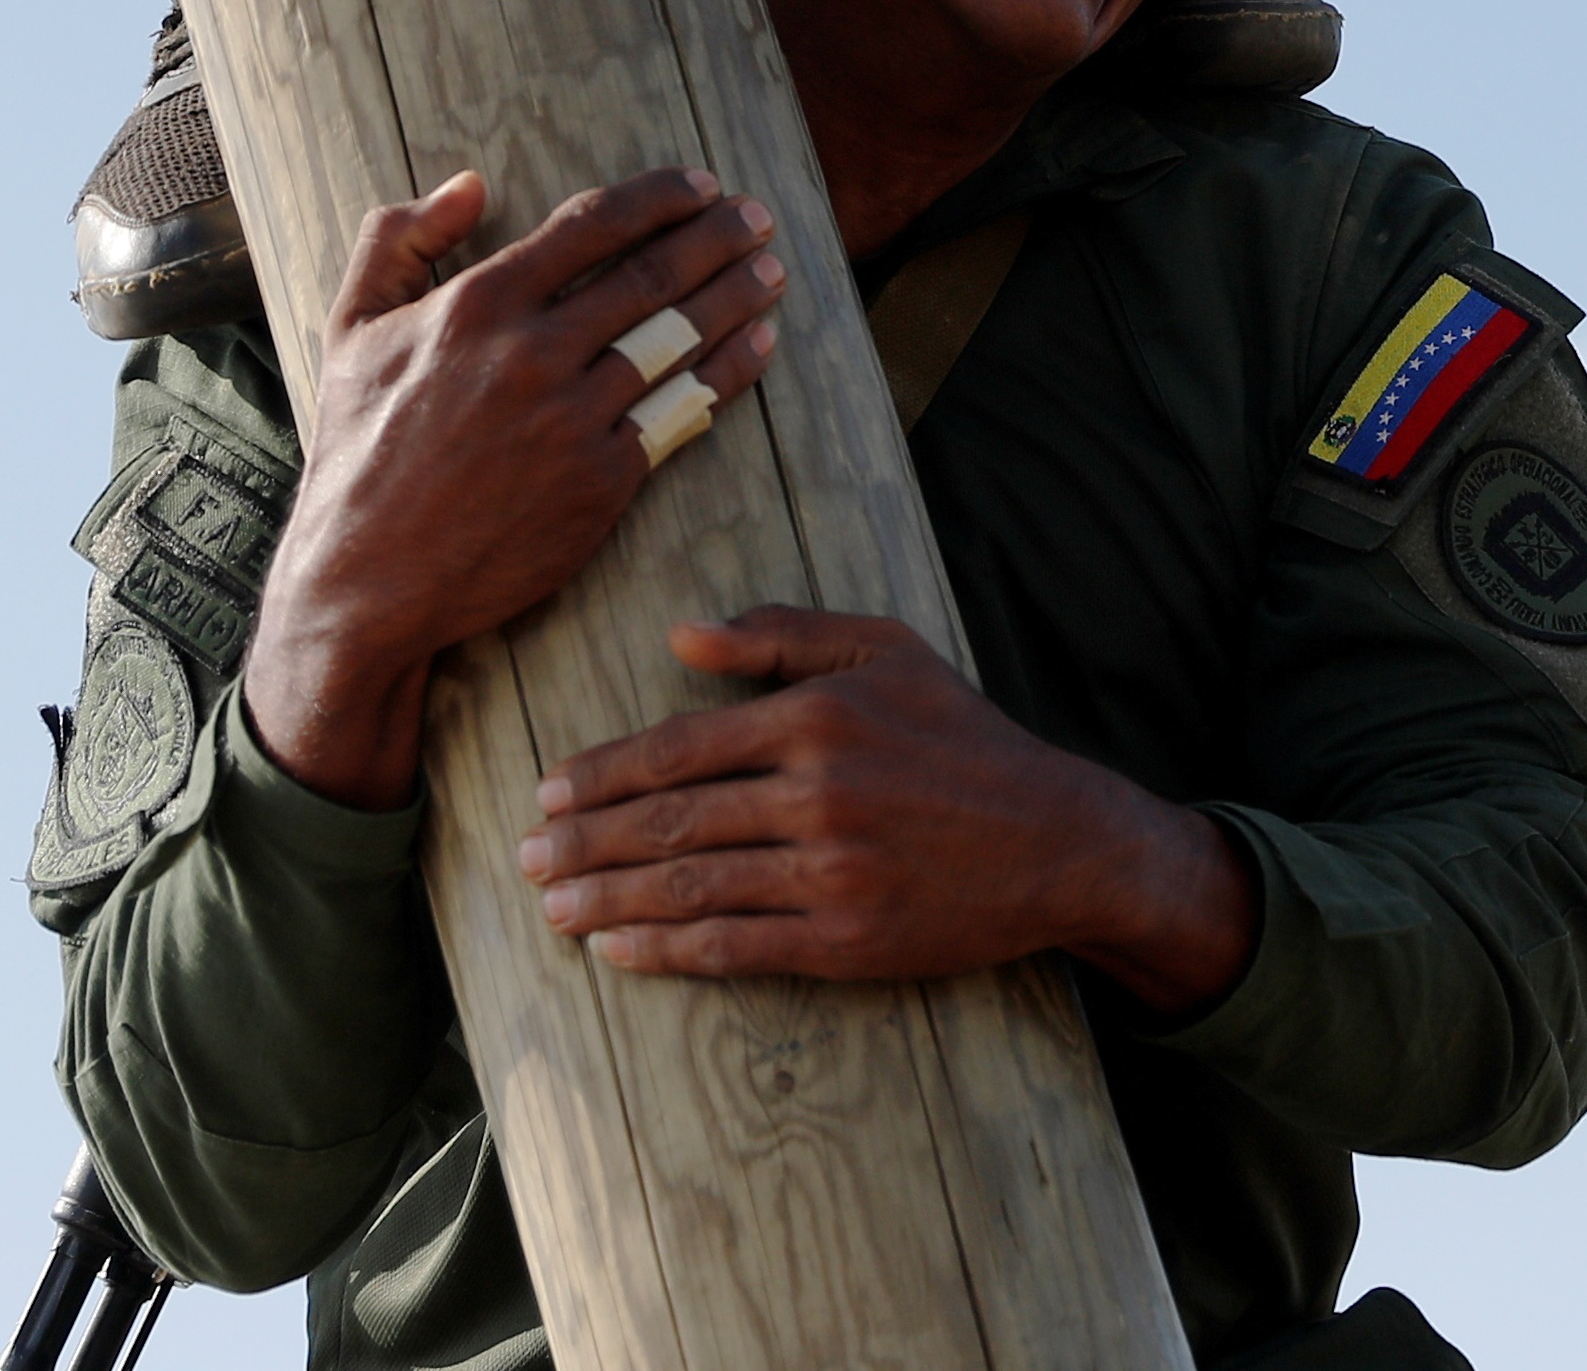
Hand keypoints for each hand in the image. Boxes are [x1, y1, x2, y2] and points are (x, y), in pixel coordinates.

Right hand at [245, 167, 787, 810]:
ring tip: (771, 274)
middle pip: (651, 277)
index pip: (592, 225)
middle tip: (757, 218)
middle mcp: (533, 353)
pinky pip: (681, 414)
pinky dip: (728, 375)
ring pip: (678, 340)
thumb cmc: (357, 448)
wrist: (368, 575)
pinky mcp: (600, 483)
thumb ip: (397, 239)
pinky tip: (757, 348)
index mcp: (478, 303)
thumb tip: (469, 183)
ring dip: (735, 298)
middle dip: (716, 239)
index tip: (700, 185)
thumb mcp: (350, 327)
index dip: (658, 198)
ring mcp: (572, 419)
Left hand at [518, 607, 1254, 1014]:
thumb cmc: (963, 738)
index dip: (602, 774)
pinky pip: (736, 946)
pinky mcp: (849, 941)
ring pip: (690, 886)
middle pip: (668, 821)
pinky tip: (620, 951)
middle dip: (584, 843)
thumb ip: (782, 636)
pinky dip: (667, 949)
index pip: (678, 747)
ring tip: (554, 908)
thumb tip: (682, 635)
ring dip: (608, 900)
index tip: (547, 794)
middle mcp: (816, 794)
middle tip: (526, 859)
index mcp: (815, 718)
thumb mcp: (887, 651)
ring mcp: (831, 873)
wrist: (1060, 841)